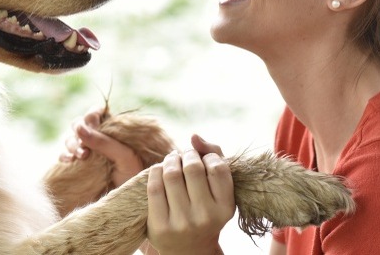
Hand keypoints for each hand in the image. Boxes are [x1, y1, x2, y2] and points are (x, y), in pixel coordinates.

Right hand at [59, 106, 143, 187]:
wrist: (129, 203)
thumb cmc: (133, 177)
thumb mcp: (124, 157)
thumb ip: (103, 142)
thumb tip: (79, 128)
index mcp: (111, 130)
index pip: (96, 113)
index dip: (91, 116)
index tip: (93, 124)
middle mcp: (98, 139)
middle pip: (79, 125)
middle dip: (78, 131)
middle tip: (86, 143)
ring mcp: (87, 152)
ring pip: (70, 139)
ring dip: (72, 144)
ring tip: (81, 156)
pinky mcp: (78, 166)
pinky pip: (65, 156)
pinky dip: (64, 156)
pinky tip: (69, 161)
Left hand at [146, 135, 233, 254]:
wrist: (189, 250)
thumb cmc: (206, 209)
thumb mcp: (219, 189)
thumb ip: (214, 156)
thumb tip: (193, 136)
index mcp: (225, 207)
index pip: (217, 167)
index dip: (208, 156)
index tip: (204, 158)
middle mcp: (206, 216)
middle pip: (192, 167)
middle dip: (186, 154)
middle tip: (184, 155)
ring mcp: (182, 222)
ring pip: (171, 174)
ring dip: (170, 159)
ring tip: (172, 160)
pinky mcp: (160, 226)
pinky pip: (154, 187)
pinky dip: (156, 171)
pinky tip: (160, 171)